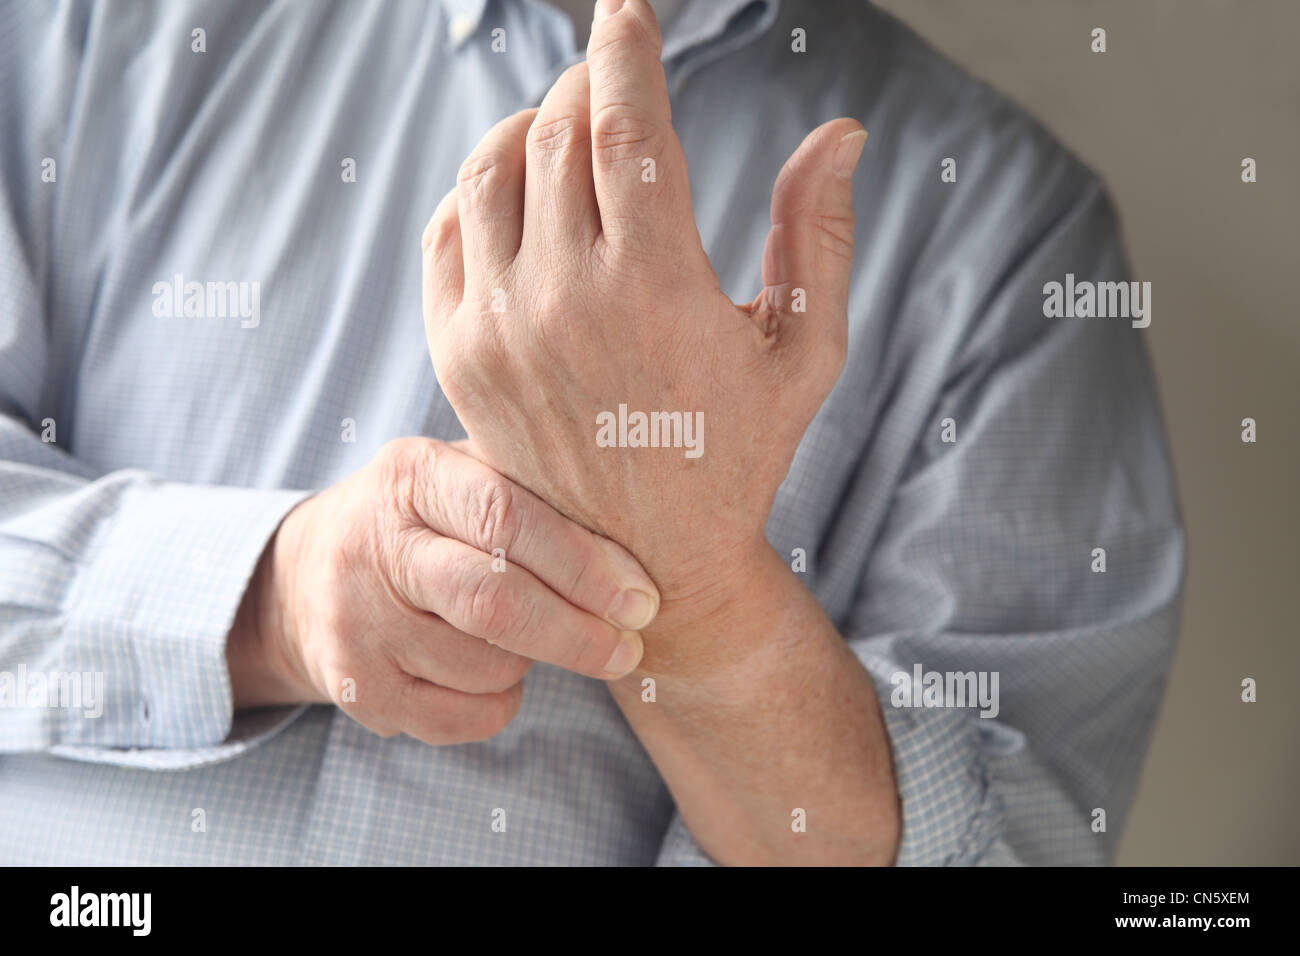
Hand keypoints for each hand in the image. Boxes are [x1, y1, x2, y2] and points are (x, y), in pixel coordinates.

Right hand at [226, 437, 659, 743]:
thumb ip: (532, 489)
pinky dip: (499, 702)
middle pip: (494, 603)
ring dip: (535, 661)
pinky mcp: (354, 688)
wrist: (303, 576)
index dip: (583, 565)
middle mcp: (371, 548)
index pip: (506, 518)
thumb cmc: (424, 519)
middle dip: (579, 633)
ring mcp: (355, 624)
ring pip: (487, 667)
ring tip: (532, 635)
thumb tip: (648, 529)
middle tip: (630, 645)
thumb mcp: (461, 473)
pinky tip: (493, 672)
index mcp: (410, 476)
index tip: (641, 596)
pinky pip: (462, 718)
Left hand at [422, 0, 864, 623]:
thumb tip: (842, 132)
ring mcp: (498, 329)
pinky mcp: (458, 355)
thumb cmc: (737, 457)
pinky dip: (477, 186)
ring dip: (529, 124)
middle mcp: (563, 301)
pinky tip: (516, 185)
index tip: (626, 7)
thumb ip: (818, 235)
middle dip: (587, 84)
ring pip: (492, 171)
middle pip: (558, 135)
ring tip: (565, 125)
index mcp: (656, 290)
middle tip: (612, 78)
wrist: (645, 563)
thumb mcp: (803, 353)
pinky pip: (448, 231)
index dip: (624, 49)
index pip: (625, 126)